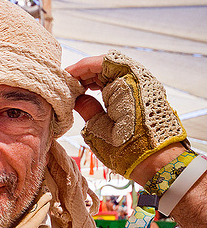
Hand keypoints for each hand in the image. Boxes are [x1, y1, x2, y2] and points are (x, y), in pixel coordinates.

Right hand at [66, 50, 186, 178]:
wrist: (162, 165)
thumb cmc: (130, 150)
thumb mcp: (99, 131)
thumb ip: (86, 108)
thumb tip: (76, 97)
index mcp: (126, 84)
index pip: (99, 62)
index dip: (79, 67)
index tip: (66, 76)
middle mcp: (138, 80)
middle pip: (108, 63)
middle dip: (87, 71)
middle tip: (70, 83)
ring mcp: (145, 86)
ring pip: (116, 70)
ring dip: (97, 77)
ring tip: (80, 89)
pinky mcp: (147, 95)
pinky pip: (125, 80)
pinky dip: (108, 83)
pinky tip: (95, 93)